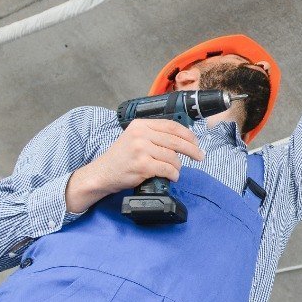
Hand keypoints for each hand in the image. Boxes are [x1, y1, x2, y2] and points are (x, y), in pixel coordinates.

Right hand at [65, 119, 202, 212]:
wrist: (102, 173)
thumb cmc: (121, 157)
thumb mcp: (135, 138)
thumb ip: (154, 135)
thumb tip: (182, 140)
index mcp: (140, 125)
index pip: (171, 126)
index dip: (187, 134)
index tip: (196, 142)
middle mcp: (141, 135)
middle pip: (176, 141)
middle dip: (192, 150)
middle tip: (200, 156)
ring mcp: (141, 150)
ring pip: (172, 157)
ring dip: (178, 166)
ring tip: (175, 170)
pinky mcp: (142, 165)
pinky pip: (167, 169)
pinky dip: (173, 174)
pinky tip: (172, 177)